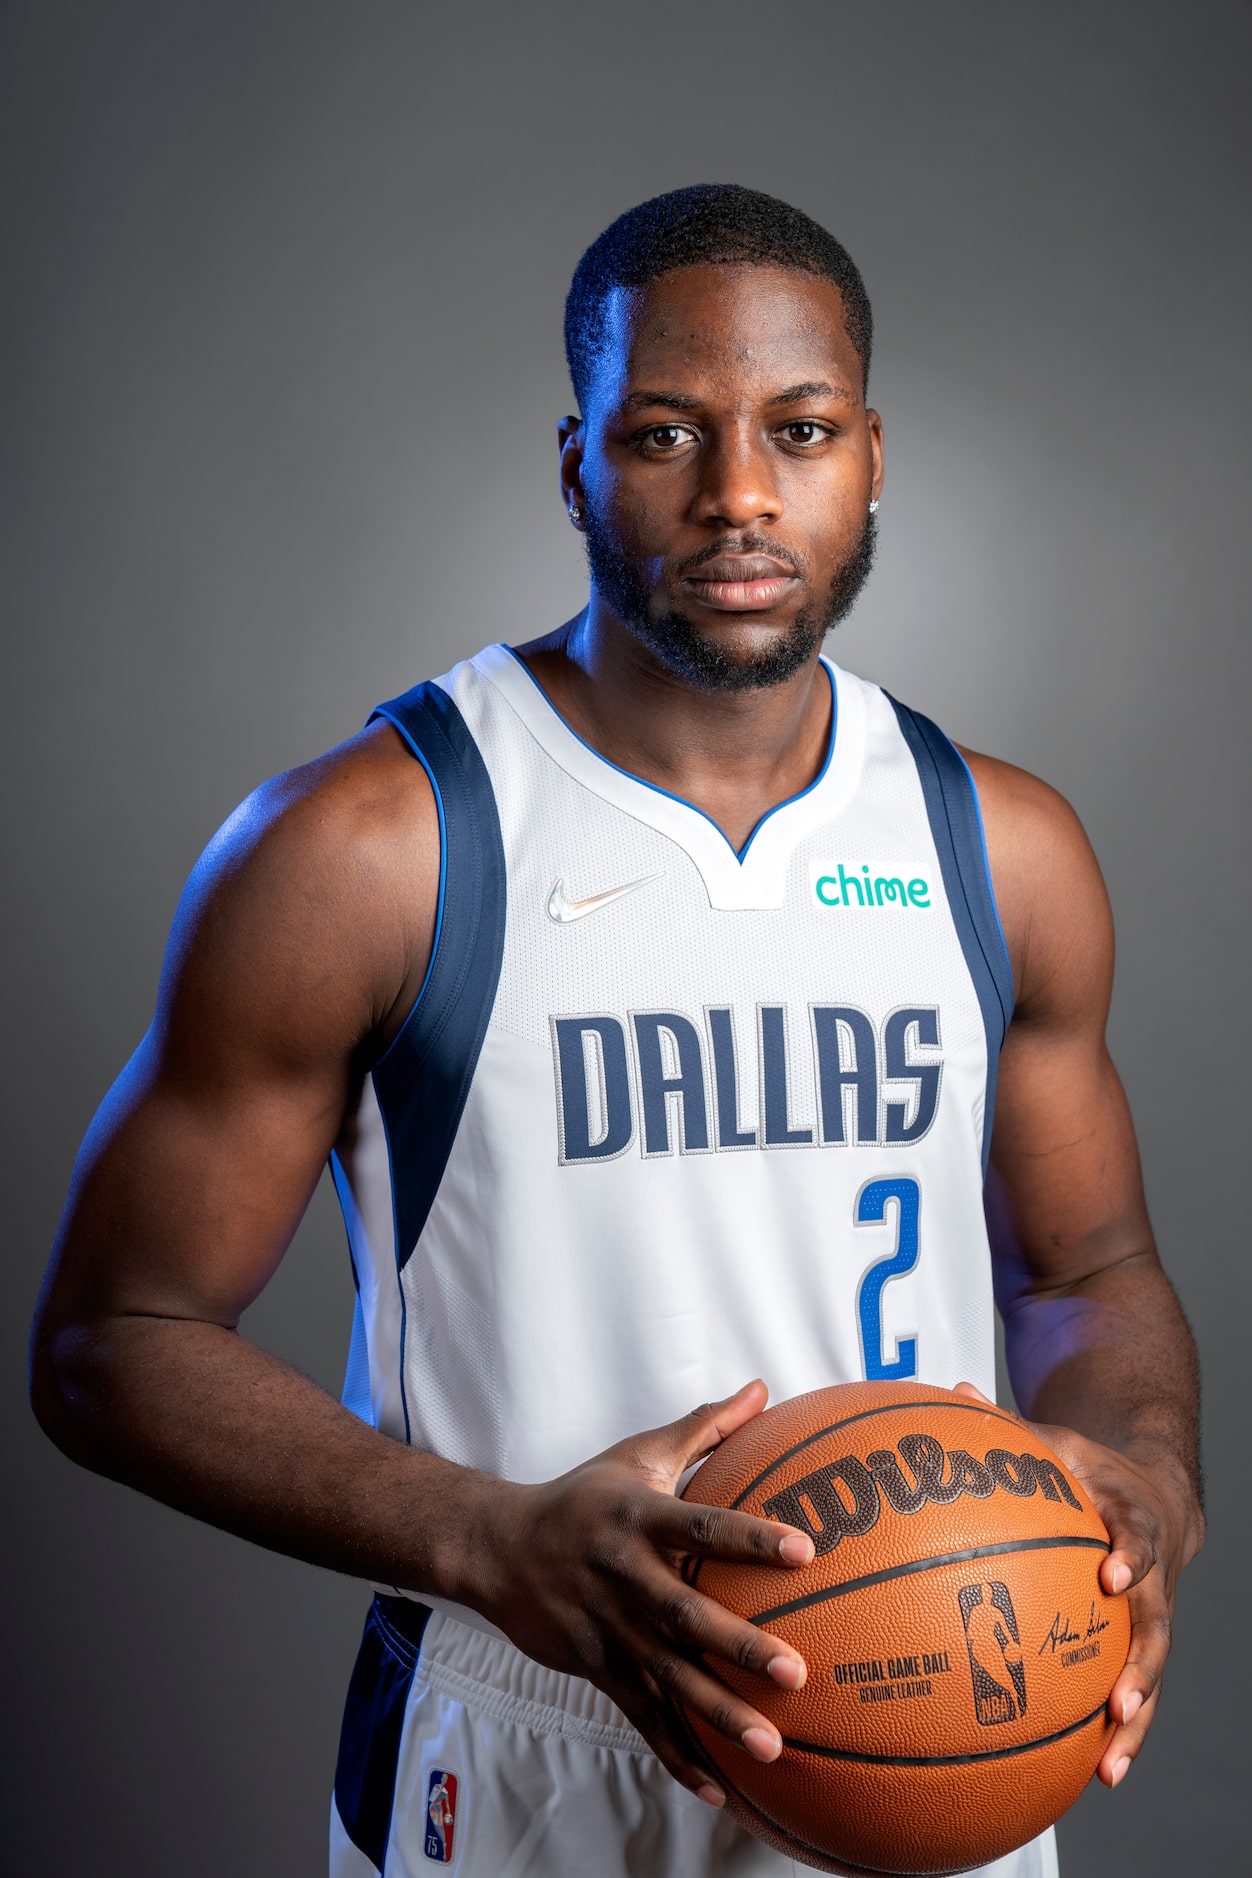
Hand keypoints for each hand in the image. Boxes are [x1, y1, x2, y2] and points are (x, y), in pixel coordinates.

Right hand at [467, 1380, 814, 1806]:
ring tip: (772, 1745)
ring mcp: (607, 1628)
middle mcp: (623, 1575)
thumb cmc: (584, 1497)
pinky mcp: (596, 1668)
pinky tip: (720, 1788)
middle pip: (687, 1614)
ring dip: (718, 1715)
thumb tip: (761, 1388)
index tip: (804, 1550)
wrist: (496, 1549)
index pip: (704, 1525)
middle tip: (796, 1671)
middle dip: (740, 1646)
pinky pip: (641, 1718)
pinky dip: (678, 1755)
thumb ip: (705, 1427)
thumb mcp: (638, 1454)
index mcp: (638, 1518)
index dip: (751, 1537)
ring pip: (667, 1678)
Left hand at [952, 1382, 1203, 1788]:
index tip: (1112, 1576)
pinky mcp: (1139, 1646)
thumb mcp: (1057, 1440)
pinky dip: (1118, 1733)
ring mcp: (1151, 1617)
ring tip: (1109, 1768)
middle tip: (1118, 1703)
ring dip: (1136, 1723)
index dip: (1130, 1554)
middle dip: (1141, 1669)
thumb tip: (951, 1391)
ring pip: (1152, 1676)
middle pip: (1157, 1627)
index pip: (1138, 1534)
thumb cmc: (1090, 1470)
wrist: (1156, 1496)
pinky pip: (1133, 1691)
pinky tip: (1091, 1772)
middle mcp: (1152, 1576)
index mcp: (1132, 1520)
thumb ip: (1009, 1427)